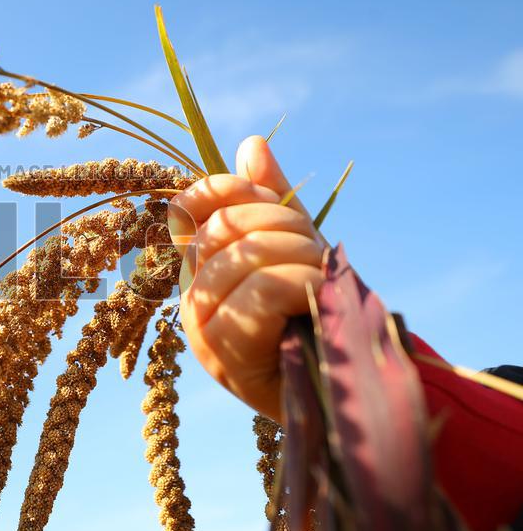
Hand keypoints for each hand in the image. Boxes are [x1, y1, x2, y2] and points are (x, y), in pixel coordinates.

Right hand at [167, 136, 324, 422]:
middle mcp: (190, 294)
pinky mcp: (220, 350)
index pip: (189, 207)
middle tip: (315, 251)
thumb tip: (251, 144)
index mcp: (202, 267)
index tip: (275, 202)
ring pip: (245, 256)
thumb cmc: (317, 315)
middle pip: (222, 225)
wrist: (341, 386)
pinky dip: (300, 284)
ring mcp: (199, 325)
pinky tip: (315, 298)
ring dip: (299, 258)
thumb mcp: (298, 248)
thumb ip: (272, 201)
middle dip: (282, 224)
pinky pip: (260, 290)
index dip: (229, 189)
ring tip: (320, 280)